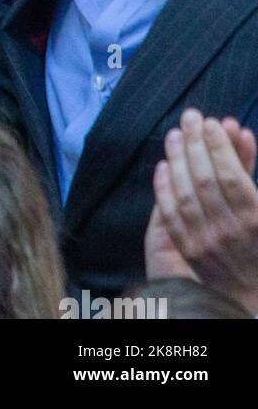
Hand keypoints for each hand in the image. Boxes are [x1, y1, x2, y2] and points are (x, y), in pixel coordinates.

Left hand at [147, 108, 257, 314]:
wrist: (249, 294)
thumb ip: (249, 177)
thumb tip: (241, 134)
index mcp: (256, 220)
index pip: (233, 177)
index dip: (220, 146)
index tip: (211, 122)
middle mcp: (230, 231)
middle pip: (206, 179)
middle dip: (196, 143)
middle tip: (190, 116)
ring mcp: (206, 241)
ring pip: (185, 193)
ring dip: (178, 159)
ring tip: (174, 134)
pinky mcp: (187, 249)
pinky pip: (171, 214)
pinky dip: (164, 188)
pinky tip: (163, 166)